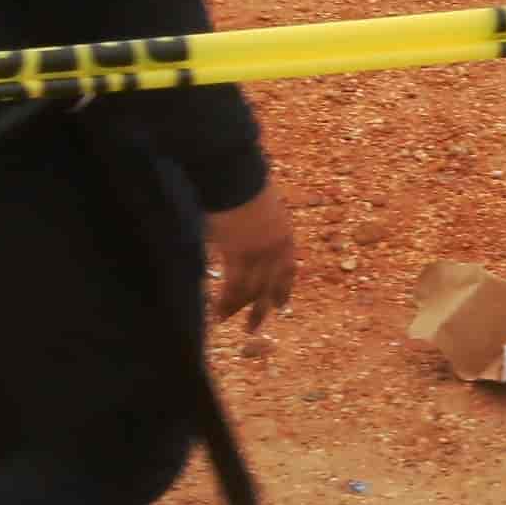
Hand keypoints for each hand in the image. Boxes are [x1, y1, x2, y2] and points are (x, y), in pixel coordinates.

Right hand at [205, 183, 297, 329]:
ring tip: (226, 321)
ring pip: (249, 290)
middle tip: (254, 326)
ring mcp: (258, 254)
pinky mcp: (238, 255)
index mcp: (285, 236)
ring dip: (237, 308)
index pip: (288, 270)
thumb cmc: (246, 184)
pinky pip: (233, 286)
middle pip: (270, 286)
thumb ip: (262, 225)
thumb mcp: (264, 207)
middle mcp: (276, 250)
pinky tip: (217, 311)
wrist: (238, 177)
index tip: (279, 305)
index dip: (283, 290)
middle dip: (261, 308)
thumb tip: (251, 232)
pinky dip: (225, 300)